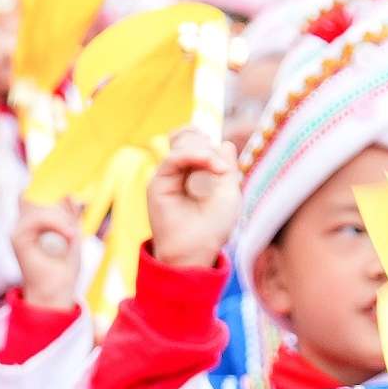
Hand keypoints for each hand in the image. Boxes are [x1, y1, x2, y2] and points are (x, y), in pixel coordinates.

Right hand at [11, 199, 87, 309]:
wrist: (57, 292)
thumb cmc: (64, 269)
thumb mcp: (72, 236)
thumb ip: (70, 216)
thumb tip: (70, 195)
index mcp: (32, 225)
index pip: (38, 197)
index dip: (51, 194)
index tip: (70, 201)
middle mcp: (21, 226)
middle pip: (39, 199)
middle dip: (61, 210)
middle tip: (74, 229)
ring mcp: (17, 230)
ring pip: (40, 208)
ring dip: (61, 219)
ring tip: (72, 235)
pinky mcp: (17, 238)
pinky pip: (37, 218)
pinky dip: (57, 224)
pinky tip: (69, 235)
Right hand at [141, 131, 239, 270]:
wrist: (196, 251)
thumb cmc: (213, 227)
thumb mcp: (229, 192)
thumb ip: (227, 166)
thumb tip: (224, 143)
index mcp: (194, 174)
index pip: (195, 142)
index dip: (207, 139)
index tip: (222, 155)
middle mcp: (179, 173)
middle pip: (186, 137)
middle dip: (206, 143)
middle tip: (220, 166)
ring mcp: (168, 176)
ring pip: (181, 143)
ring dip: (204, 150)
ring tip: (218, 169)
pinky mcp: (158, 183)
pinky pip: (173, 158)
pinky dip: (194, 155)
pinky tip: (211, 165)